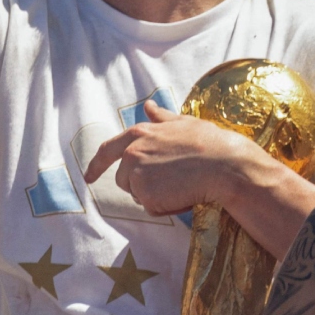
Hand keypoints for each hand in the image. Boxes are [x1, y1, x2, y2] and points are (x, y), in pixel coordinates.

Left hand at [83, 99, 270, 215]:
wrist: (225, 165)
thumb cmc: (209, 143)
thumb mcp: (183, 123)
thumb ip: (161, 117)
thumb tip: (149, 106)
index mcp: (138, 134)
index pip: (107, 151)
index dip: (96, 165)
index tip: (88, 177)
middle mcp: (131, 154)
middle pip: (125, 180)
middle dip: (143, 184)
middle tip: (174, 179)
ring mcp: (137, 175)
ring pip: (139, 196)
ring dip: (156, 196)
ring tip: (181, 184)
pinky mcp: (146, 196)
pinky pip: (152, 208)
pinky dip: (166, 207)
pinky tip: (183, 194)